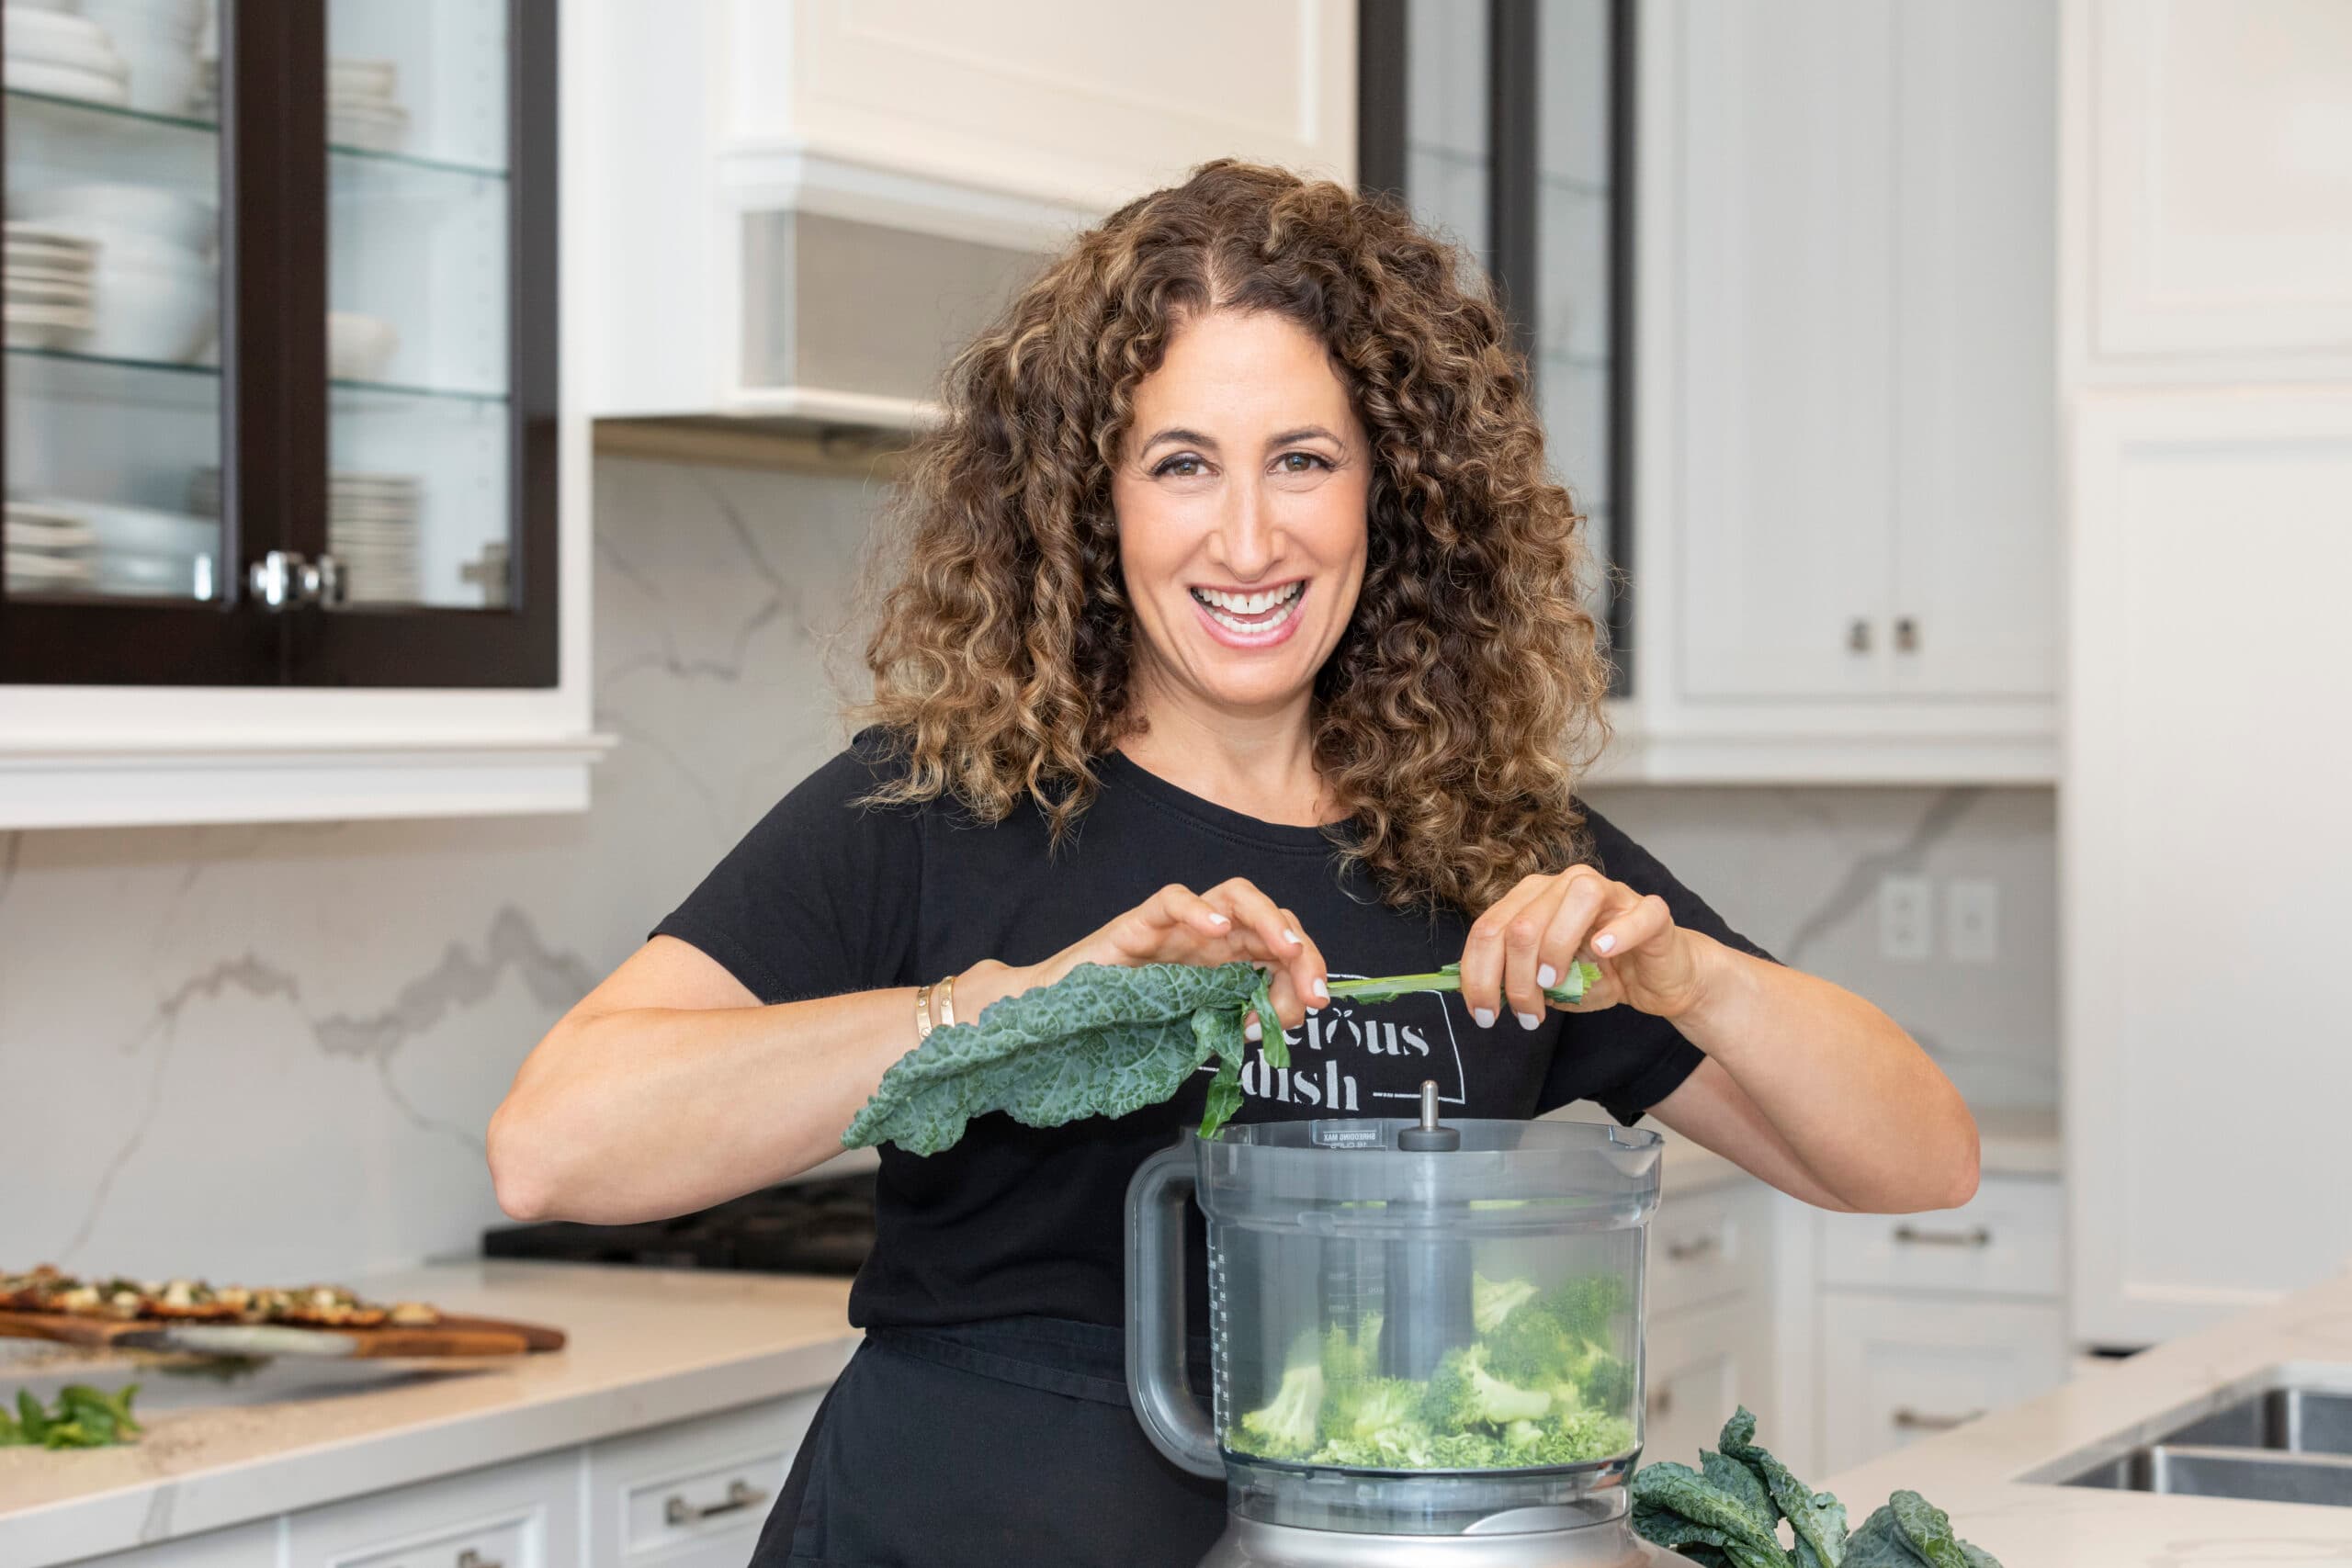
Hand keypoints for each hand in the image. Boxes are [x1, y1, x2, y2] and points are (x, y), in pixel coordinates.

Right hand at [971, 878, 1327, 1037]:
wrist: (1056, 1021)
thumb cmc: (1122, 1024)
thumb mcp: (1195, 1030)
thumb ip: (1237, 1022)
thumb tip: (1283, 1019)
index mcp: (1226, 961)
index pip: (1281, 946)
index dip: (1307, 968)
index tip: (1318, 1002)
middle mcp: (1208, 936)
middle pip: (1269, 916)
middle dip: (1301, 947)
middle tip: (1313, 988)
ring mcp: (1175, 927)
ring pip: (1233, 893)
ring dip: (1268, 918)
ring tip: (1285, 949)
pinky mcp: (1137, 924)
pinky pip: (1171, 898)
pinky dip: (1199, 908)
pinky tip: (1219, 931)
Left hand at [1456, 866, 1706, 1029]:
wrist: (1657, 979)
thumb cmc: (1601, 974)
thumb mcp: (1548, 982)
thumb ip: (1516, 978)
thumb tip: (1483, 994)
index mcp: (1535, 897)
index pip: (1490, 927)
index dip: (1478, 974)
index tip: (1483, 1014)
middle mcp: (1568, 885)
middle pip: (1524, 921)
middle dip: (1516, 978)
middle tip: (1526, 1015)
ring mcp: (1613, 893)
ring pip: (1576, 899)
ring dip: (1556, 947)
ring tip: (1553, 983)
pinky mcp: (1652, 912)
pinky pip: (1637, 914)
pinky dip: (1618, 932)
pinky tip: (1602, 950)